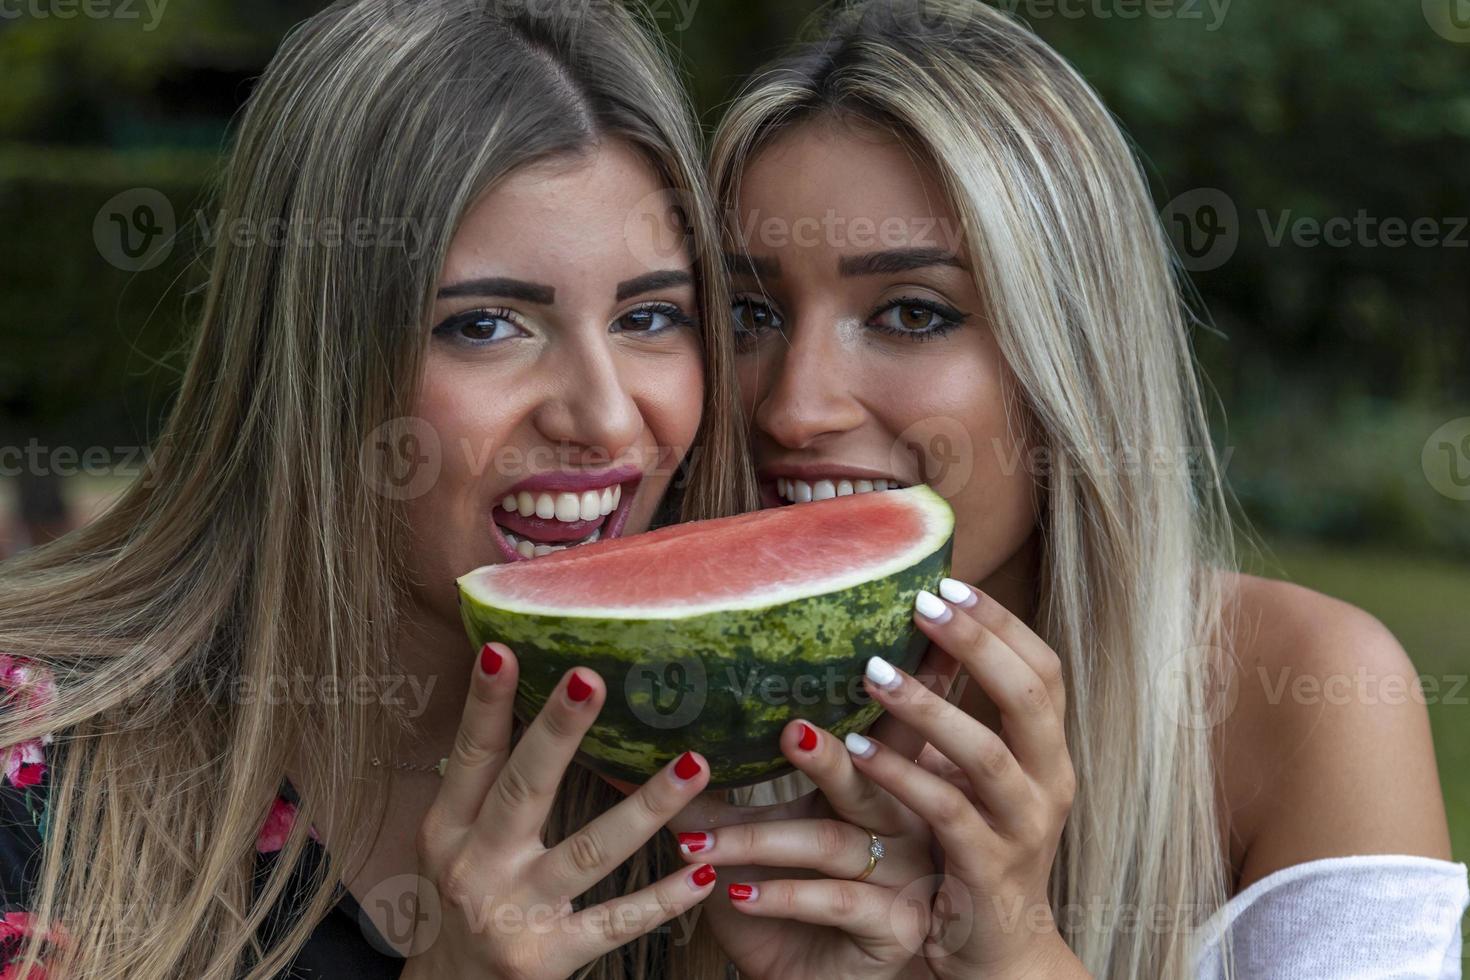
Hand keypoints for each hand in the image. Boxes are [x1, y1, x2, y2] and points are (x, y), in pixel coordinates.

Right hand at [403, 643, 716, 979]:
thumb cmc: (463, 899)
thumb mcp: (455, 840)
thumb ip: (488, 784)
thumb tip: (534, 698)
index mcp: (449, 828)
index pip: (473, 756)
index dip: (486, 704)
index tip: (504, 650)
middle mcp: (477, 867)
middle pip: (524, 790)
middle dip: (558, 734)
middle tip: (591, 678)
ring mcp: (514, 914)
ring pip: (590, 852)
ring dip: (647, 807)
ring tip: (695, 765)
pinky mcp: (549, 959)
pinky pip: (617, 923)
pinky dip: (662, 898)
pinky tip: (704, 871)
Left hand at [668, 706, 947, 979]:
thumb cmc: (775, 904)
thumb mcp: (746, 838)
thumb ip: (717, 790)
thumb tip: (652, 735)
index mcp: (875, 784)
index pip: (889, 730)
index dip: (895, 694)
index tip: (872, 658)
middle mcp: (901, 821)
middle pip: (867, 776)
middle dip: (825, 754)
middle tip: (788, 730)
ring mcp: (905, 875)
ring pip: (832, 841)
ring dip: (757, 841)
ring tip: (698, 843)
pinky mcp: (895, 926)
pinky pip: (837, 900)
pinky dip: (781, 895)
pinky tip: (735, 894)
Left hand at [848, 581, 1081, 979]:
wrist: (999, 955)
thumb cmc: (975, 850)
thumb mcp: (977, 779)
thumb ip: (962, 718)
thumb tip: (916, 637)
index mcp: (1048, 753)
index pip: (1044, 669)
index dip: (1001, 623)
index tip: (949, 581)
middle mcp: (1049, 784)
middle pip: (1031, 697)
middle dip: (977, 645)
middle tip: (919, 607)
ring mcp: (1023, 830)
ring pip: (987, 755)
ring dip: (929, 709)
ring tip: (872, 674)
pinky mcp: (986, 870)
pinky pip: (945, 813)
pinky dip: (900, 777)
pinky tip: (855, 750)